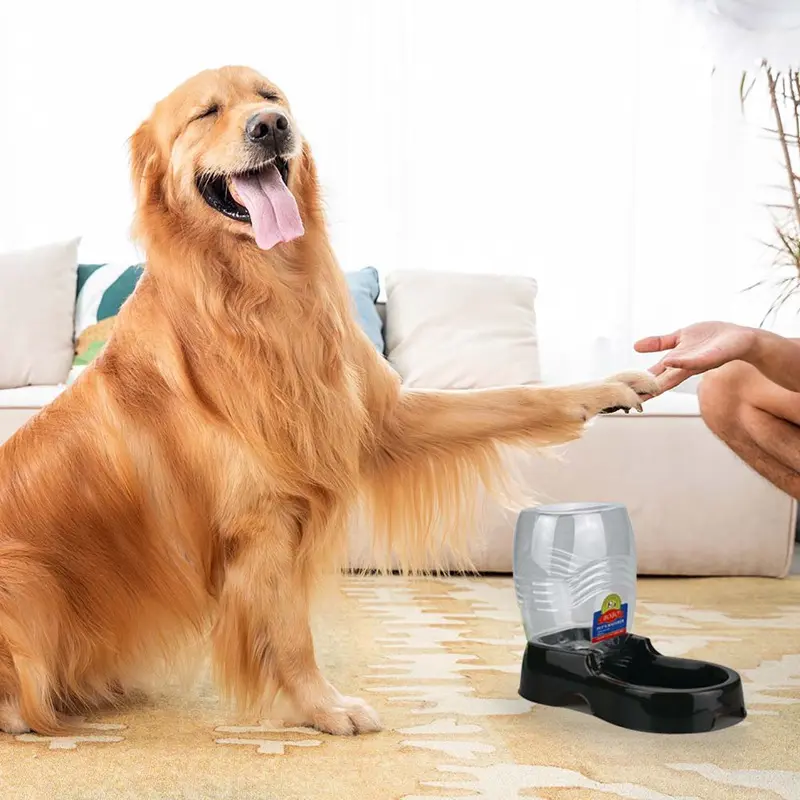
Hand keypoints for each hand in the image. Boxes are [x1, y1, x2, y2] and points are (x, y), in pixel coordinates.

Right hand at [634, 321, 756, 391]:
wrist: (741, 339)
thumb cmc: (711, 339)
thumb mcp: (679, 338)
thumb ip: (659, 343)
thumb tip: (635, 346)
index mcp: (675, 364)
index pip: (651, 377)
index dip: (637, 384)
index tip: (621, 393)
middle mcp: (683, 367)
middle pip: (660, 382)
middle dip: (645, 390)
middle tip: (628, 399)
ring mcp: (696, 363)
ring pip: (674, 374)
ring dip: (659, 380)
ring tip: (644, 385)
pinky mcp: (710, 357)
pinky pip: (693, 360)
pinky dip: (680, 362)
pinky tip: (669, 362)